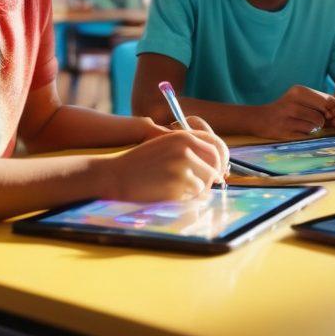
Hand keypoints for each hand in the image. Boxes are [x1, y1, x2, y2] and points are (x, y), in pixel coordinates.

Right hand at [111, 116, 228, 201]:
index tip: (216, 173)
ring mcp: (182, 167)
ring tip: (175, 190)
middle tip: (201, 188)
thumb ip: (190, 151)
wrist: (116, 175)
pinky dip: (185, 199)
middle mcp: (186, 149)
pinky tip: (169, 195)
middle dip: (210, 180)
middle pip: (214, 168)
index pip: (216, 149)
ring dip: (194, 191)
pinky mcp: (177, 184)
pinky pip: (193, 196)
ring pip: (204, 184)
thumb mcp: (166, 146)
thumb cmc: (141, 164)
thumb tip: (218, 168)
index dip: (218, 163)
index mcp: (184, 136)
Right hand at [255, 85, 334, 139]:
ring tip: (303, 125)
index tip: (328, 114)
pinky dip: (305, 135)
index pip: (328, 101)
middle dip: (323, 121)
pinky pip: (306, 135)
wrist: (260, 119)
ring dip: (313, 129)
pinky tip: (297, 131)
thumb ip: (320, 101)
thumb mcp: (300, 98)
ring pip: (315, 126)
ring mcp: (288, 118)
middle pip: (323, 115)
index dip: (332, 110)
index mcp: (298, 91)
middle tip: (315, 121)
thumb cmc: (286, 108)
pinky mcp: (285, 132)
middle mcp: (293, 102)